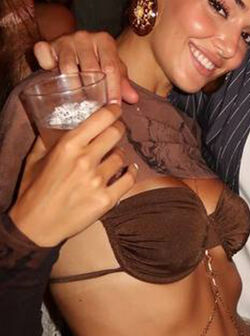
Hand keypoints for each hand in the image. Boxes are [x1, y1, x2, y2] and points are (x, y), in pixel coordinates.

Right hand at [9, 105, 137, 246]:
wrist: (36, 227)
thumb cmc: (34, 190)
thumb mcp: (35, 159)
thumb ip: (49, 138)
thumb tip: (58, 121)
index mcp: (68, 146)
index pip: (101, 119)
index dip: (113, 111)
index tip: (116, 109)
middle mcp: (85, 160)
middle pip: (117, 133)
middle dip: (118, 129)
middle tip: (116, 131)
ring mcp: (98, 180)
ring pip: (122, 156)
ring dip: (119, 155)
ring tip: (111, 159)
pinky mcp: (107, 199)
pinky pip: (129, 179)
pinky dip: (130, 173)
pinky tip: (127, 171)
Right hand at [33, 31, 137, 104]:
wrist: (74, 43)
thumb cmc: (97, 58)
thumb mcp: (112, 67)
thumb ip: (122, 82)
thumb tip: (133, 99)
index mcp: (104, 41)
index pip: (111, 67)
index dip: (114, 89)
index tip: (114, 107)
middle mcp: (85, 37)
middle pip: (91, 69)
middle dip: (94, 92)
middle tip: (95, 110)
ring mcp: (65, 39)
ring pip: (68, 67)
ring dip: (73, 87)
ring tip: (77, 104)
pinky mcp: (46, 44)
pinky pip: (44, 56)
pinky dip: (46, 66)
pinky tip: (52, 79)